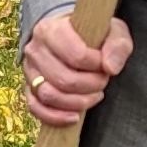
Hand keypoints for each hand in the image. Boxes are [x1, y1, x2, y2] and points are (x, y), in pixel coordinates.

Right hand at [23, 11, 132, 126]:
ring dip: (78, 102)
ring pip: (49, 96)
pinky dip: (56, 117)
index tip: (104, 64)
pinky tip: (75, 117)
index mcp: (51, 29)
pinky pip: (36, 108)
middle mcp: (35, 50)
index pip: (76, 55)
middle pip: (63, 79)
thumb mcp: (112, 30)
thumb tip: (110, 68)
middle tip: (103, 81)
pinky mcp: (29, 88)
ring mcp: (29, 71)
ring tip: (94, 95)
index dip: (97, 65)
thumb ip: (117, 46)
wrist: (69, 35)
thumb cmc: (92, 33)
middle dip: (91, 86)